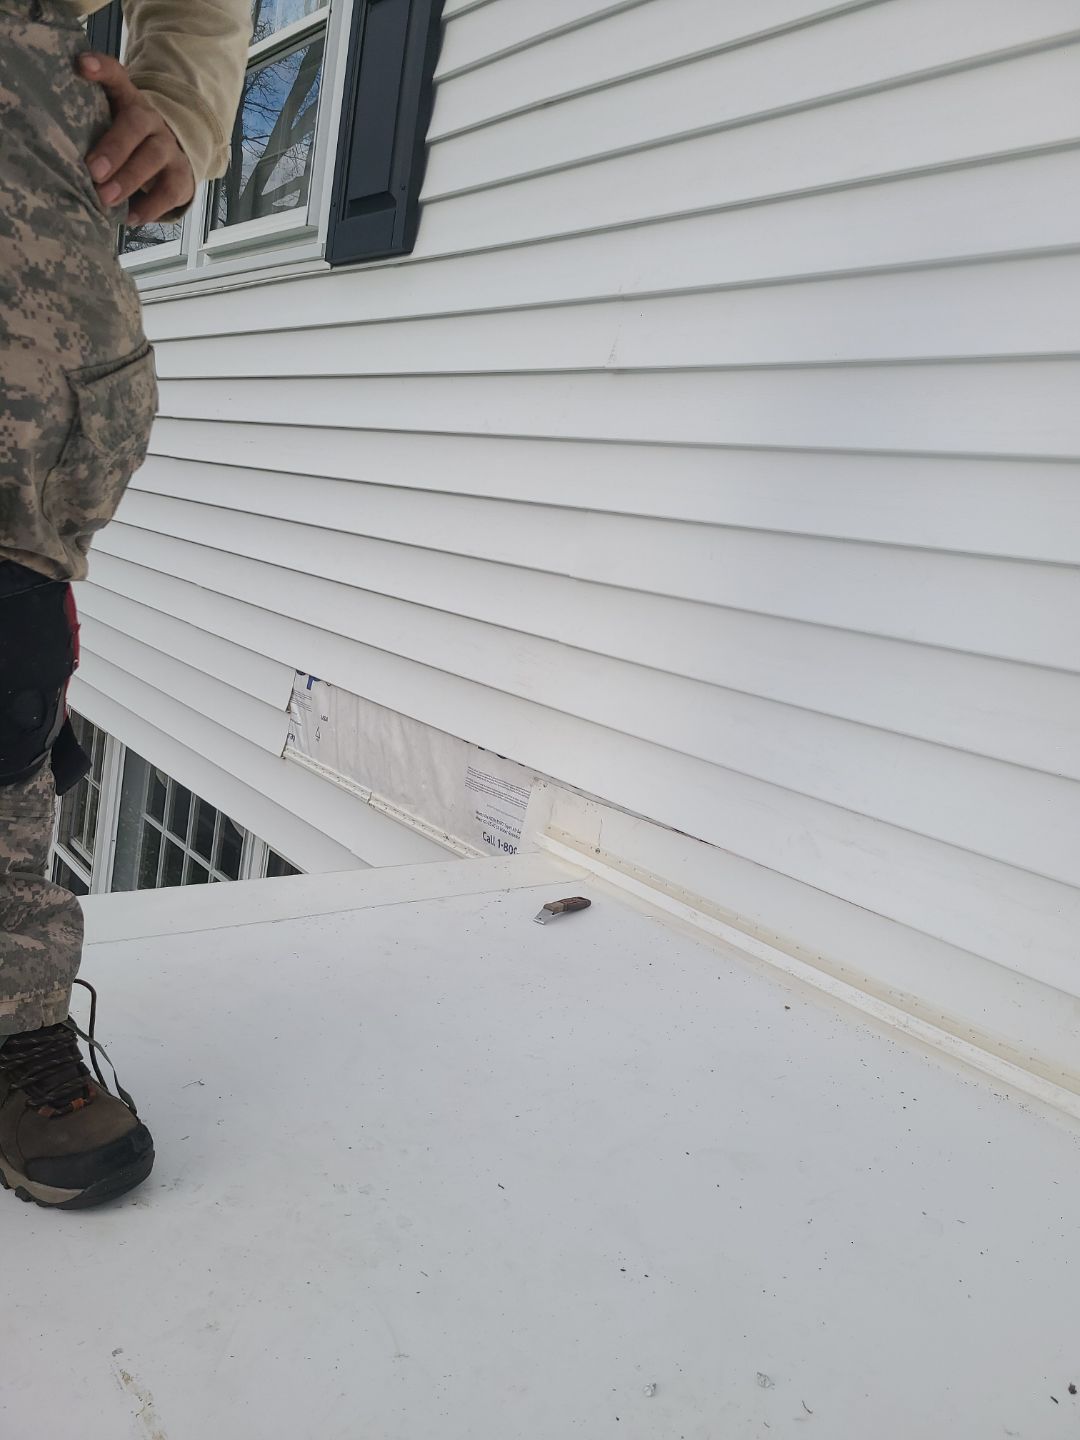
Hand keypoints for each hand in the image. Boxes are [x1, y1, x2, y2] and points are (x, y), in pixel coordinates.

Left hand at [79, 52, 194, 225]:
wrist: (172, 162)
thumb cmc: (128, 144)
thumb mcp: (111, 126)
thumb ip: (89, 123)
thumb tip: (53, 144)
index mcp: (130, 101)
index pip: (117, 76)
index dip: (101, 69)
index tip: (82, 66)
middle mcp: (152, 121)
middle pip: (136, 125)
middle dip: (114, 148)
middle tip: (93, 171)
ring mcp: (170, 149)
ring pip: (153, 158)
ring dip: (128, 180)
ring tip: (106, 199)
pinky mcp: (182, 178)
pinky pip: (168, 192)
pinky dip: (149, 207)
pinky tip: (130, 217)